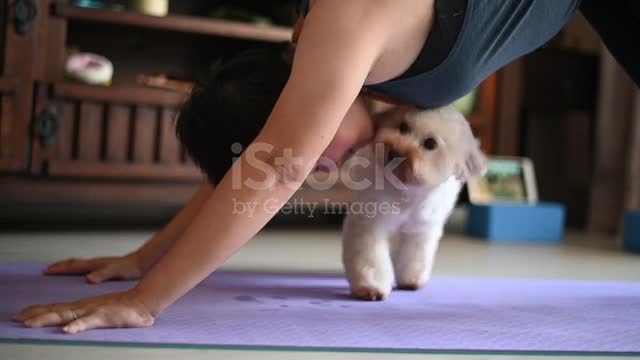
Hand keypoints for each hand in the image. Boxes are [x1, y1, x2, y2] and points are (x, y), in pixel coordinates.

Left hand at [13, 290, 154, 333]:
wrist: (143, 302)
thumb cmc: (124, 309)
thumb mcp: (101, 312)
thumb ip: (89, 318)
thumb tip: (74, 324)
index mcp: (83, 306)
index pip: (56, 307)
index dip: (38, 310)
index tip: (21, 315)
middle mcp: (84, 306)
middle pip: (55, 310)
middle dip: (34, 314)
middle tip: (16, 318)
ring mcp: (92, 310)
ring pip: (65, 315)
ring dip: (46, 319)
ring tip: (30, 324)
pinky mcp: (103, 316)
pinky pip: (87, 322)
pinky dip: (76, 326)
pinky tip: (66, 331)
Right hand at [44, 254, 142, 283]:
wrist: (140, 263)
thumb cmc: (129, 268)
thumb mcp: (115, 271)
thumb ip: (102, 274)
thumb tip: (88, 278)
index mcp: (95, 264)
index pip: (73, 266)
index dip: (60, 269)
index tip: (46, 271)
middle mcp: (95, 263)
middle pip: (73, 263)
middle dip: (60, 266)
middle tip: (47, 270)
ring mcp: (99, 264)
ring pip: (79, 264)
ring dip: (67, 266)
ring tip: (58, 269)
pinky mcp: (103, 268)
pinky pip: (86, 267)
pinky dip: (77, 269)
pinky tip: (79, 275)